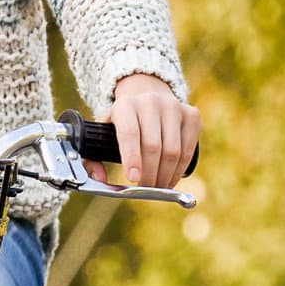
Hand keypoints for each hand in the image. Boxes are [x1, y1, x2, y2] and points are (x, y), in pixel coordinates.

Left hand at [96, 74, 200, 189]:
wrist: (147, 97)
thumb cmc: (123, 122)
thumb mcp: (103, 132)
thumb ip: (93, 157)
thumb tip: (99, 178)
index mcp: (125, 105)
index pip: (129, 134)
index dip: (132, 158)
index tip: (133, 179)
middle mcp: (150, 102)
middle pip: (153, 146)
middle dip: (149, 174)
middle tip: (145, 188)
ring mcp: (174, 107)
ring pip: (173, 151)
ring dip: (165, 175)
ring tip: (157, 186)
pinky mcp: (191, 115)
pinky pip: (188, 149)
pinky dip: (179, 169)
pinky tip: (171, 177)